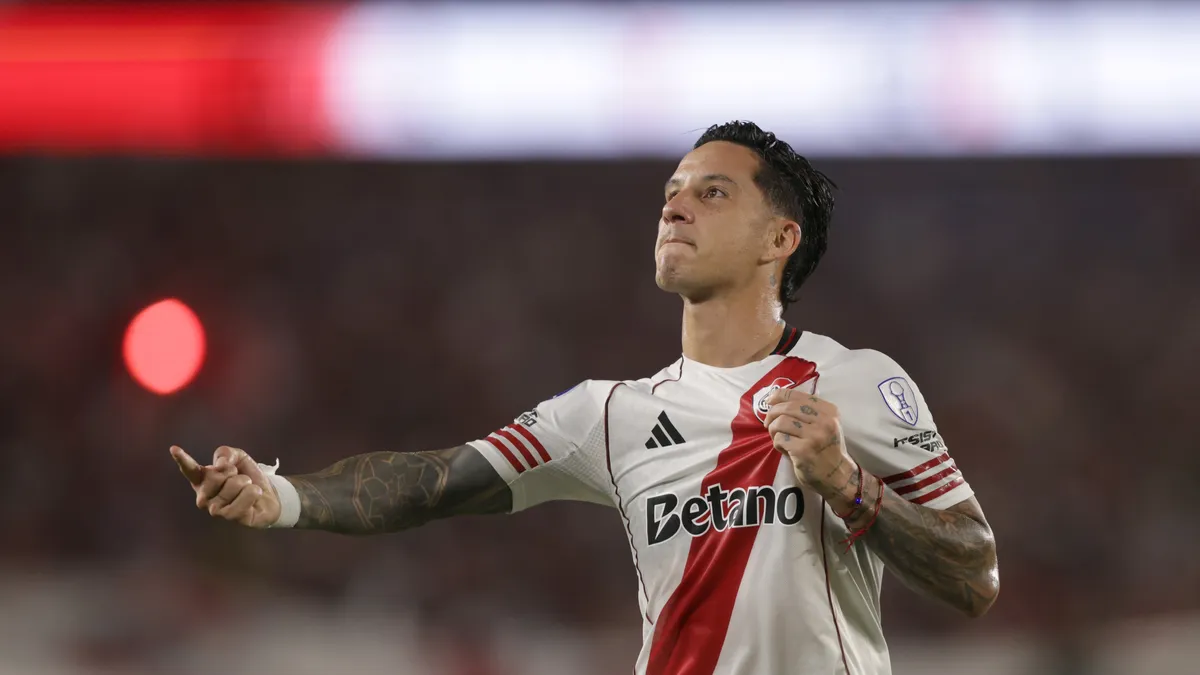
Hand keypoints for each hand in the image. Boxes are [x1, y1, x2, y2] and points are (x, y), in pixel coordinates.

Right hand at [170, 445, 280, 527]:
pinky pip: (245, 497)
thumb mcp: (238, 457)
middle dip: (233, 472)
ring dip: (246, 483)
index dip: (183, 459)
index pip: (190, 470)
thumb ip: (226, 453)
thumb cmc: (247, 476)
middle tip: (238, 478)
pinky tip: (253, 497)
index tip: (174, 449)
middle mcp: (204, 498)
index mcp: (202, 481)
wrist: (268, 495)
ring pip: (234, 485)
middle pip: (217, 475)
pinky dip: (254, 492)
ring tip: (246, 489)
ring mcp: (216, 510)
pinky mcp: (232, 518)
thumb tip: (220, 465)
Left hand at [762, 390, 856, 509]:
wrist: (838, 476)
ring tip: (777, 437)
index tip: (769, 402)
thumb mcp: (824, 424)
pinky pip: (779, 439)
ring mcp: (814, 436)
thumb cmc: (826, 448)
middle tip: (768, 424)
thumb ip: (805, 411)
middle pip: (786, 407)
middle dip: (772, 414)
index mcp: (828, 410)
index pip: (797, 395)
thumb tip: (774, 399)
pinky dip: (776, 443)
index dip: (778, 396)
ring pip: (781, 422)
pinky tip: (784, 449)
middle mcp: (824, 420)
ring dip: (773, 430)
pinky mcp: (804, 450)